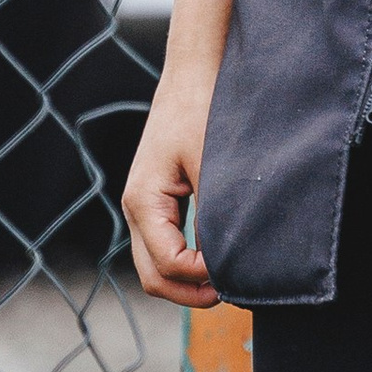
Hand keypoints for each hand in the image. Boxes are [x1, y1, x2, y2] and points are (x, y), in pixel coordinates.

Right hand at [123, 71, 221, 304]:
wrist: (192, 77)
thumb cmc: (201, 113)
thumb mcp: (211, 163)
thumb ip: (214, 213)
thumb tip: (224, 258)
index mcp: (144, 201)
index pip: (168, 264)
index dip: (201, 277)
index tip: (236, 270)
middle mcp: (135, 208)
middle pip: (153, 277)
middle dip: (190, 293)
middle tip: (232, 292)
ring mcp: (142, 207)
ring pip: (154, 266)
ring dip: (186, 281)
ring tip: (226, 279)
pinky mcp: (156, 202)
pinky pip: (163, 247)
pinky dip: (185, 262)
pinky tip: (216, 257)